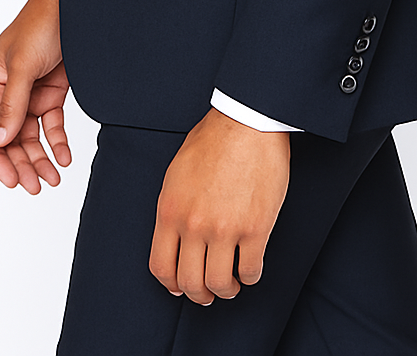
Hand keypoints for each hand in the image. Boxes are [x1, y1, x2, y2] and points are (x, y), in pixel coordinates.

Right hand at [0, 0, 70, 191]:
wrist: (72, 7)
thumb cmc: (40, 26)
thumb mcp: (23, 66)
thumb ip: (12, 104)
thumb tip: (0, 140)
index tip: (11, 180)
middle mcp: (6, 92)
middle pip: (9, 138)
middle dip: (21, 164)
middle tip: (35, 187)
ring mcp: (29, 93)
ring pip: (30, 136)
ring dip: (40, 158)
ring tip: (53, 178)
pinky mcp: (51, 92)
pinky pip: (51, 124)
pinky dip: (57, 142)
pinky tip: (64, 157)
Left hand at [149, 108, 289, 303]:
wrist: (247, 121)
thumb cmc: (214, 138)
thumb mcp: (177, 172)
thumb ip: (174, 206)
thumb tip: (175, 235)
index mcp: (170, 210)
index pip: (161, 266)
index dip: (171, 284)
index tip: (180, 287)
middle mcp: (193, 225)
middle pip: (190, 282)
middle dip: (199, 294)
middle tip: (208, 293)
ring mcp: (225, 229)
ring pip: (219, 283)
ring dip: (226, 290)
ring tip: (232, 284)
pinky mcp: (255, 228)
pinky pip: (250, 270)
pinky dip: (250, 277)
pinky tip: (250, 269)